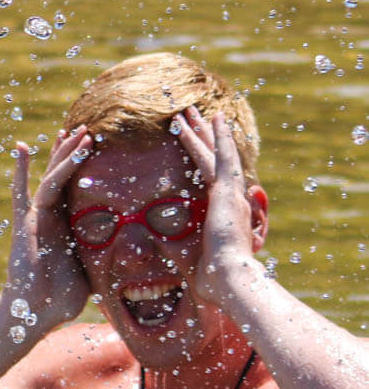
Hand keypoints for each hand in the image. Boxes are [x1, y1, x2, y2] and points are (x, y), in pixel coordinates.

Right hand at [3, 126, 92, 333]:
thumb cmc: (61, 298)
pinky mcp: (26, 226)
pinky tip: (22, 148)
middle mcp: (49, 218)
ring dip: (64, 155)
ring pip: (52, 179)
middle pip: (62, 176)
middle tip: (87, 128)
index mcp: (64, 226)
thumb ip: (102, 256)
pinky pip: (26, 194)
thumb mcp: (92, 270)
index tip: (94, 146)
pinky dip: (22, 171)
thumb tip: (133, 258)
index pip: (74, 189)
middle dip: (74, 151)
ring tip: (76, 132)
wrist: (35, 312)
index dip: (82, 167)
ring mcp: (36, 219)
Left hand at [173, 106, 261, 304]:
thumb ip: (176, 248)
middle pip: (211, 159)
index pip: (206, 177)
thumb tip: (157, 244)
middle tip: (188, 115)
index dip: (198, 158)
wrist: (229, 279)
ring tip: (193, 110)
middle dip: (199, 137)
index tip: (190, 142)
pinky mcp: (229, 192)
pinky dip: (221, 137)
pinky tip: (216, 117)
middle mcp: (229, 198)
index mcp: (219, 211)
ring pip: (215, 153)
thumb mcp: (191, 258)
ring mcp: (231, 193)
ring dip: (205, 130)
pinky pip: (223, 157)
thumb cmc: (212, 278)